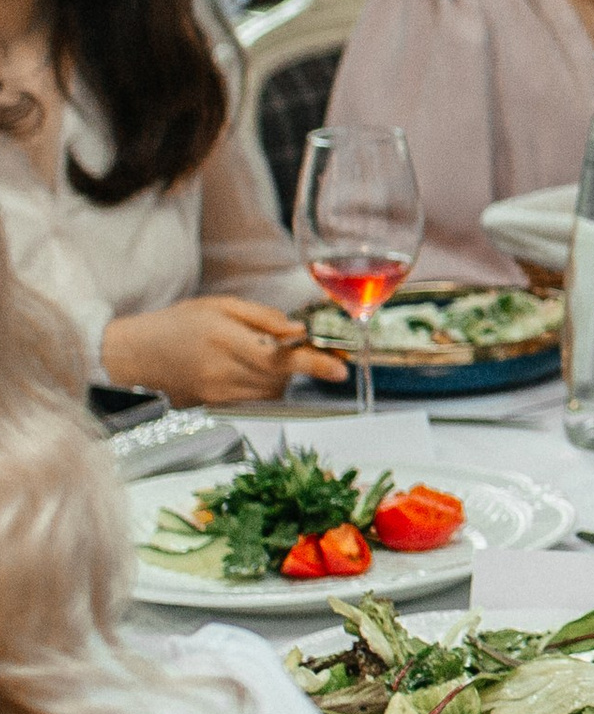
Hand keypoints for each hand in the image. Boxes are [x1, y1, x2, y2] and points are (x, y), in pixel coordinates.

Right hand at [100, 298, 348, 404]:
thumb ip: (264, 319)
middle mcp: (221, 371)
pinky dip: (265, 386)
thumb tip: (301, 331)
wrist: (134, 355)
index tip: (340, 369)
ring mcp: (217, 393)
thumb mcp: (222, 306)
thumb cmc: (179, 323)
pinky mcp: (214, 407)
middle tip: (299, 348)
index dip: (314, 364)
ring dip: (283, 376)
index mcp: (224, 339)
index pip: (279, 357)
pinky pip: (255, 400)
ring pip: (272, 392)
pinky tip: (252, 370)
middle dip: (299, 365)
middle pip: (281, 378)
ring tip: (266, 356)